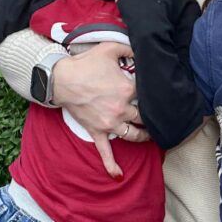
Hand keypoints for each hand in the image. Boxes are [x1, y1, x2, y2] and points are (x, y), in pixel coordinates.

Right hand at [54, 42, 148, 177]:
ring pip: (132, 135)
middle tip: (159, 116)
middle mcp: (121, 109)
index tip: (158, 89)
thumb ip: (130, 46)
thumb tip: (142, 47)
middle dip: (151, 116)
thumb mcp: (110, 47)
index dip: (153, 90)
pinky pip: (106, 152)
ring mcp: (110, 123)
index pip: (148, 93)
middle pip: (144, 116)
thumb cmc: (87, 63)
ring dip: (143, 136)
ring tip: (150, 135)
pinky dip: (112, 165)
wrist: (63, 78)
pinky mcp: (98, 131)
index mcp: (128, 89)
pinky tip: (119, 175)